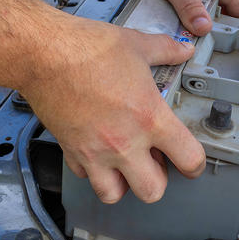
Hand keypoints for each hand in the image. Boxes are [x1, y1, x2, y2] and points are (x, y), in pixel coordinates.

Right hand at [21, 19, 205, 202]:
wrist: (44, 53)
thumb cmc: (87, 48)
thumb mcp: (137, 44)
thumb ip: (166, 50)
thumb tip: (183, 48)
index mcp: (150, 118)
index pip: (188, 159)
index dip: (195, 164)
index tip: (190, 162)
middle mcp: (125, 142)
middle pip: (153, 191)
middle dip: (158, 179)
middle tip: (155, 161)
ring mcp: (95, 151)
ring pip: (114, 194)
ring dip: (123, 183)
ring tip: (126, 164)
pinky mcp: (70, 151)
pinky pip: (84, 176)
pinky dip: (92, 170)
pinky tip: (97, 150)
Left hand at [118, 0, 238, 35]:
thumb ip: (192, 9)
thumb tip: (203, 28)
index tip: (238, 45)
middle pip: (218, 22)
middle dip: (213, 35)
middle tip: (208, 47)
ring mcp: (189, 2)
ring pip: (196, 25)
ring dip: (191, 34)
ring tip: (189, 45)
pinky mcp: (173, 7)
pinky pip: (178, 24)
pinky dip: (175, 31)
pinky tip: (171, 37)